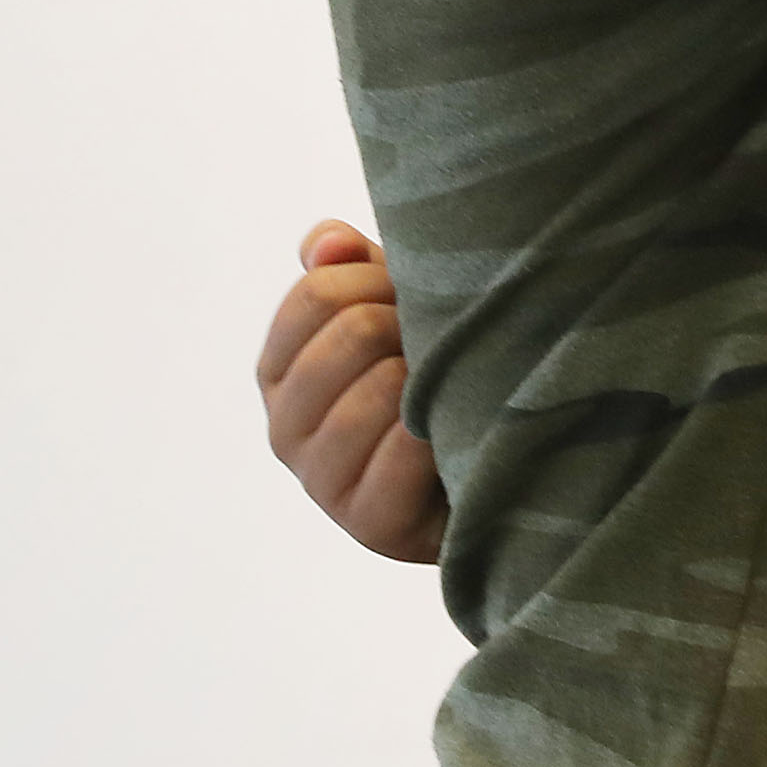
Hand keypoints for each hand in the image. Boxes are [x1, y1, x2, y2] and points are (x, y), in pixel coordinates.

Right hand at [255, 221, 446, 563]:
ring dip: (434, 377)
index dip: (380, 279)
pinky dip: (438, 433)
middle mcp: (285, 427)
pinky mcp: (369, 525)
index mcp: (280, 370)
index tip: (419, 294)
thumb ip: (352, 268)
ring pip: (378, 390)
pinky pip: (402, 455)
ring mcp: (321, 481)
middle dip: (414, 324)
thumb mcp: (393, 312)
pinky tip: (460, 427)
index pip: (315, 294)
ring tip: (462, 379)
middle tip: (453, 336)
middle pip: (351, 333)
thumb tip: (329, 242)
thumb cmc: (433, 381)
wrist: (487, 477)